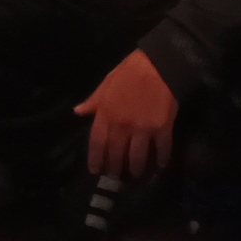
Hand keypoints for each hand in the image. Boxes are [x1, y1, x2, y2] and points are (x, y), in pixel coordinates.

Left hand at [77, 48, 180, 181]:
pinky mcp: (162, 128)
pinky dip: (161, 159)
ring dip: (136, 169)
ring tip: (135, 174)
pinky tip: (160, 165)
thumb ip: (93, 101)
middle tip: (116, 177)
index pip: (96, 143)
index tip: (96, 170)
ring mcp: (142, 128)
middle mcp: (122, 125)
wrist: (159, 64)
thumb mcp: (106, 84)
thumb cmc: (130, 72)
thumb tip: (78, 112)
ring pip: (137, 157)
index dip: (95, 159)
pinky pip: (162, 149)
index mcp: (106, 113)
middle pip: (116, 154)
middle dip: (115, 169)